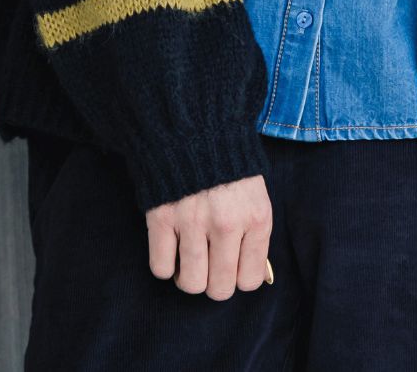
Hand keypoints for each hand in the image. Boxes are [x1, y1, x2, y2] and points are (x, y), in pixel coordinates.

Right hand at [146, 173, 273, 297]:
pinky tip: (172, 247)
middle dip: (214, 282)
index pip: (249, 280)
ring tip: (190, 257)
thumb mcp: (256, 196)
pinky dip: (164, 264)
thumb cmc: (230, 166)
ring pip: (190, 284)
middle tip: (210, 263)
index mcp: (256, 218)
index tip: (232, 263)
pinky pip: (161, 268)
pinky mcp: (162, 217)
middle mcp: (227, 224)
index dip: (238, 276)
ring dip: (188, 276)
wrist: (195, 126)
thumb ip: (255, 235)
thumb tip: (254, 276)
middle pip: (219, 289)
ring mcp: (193, 222)